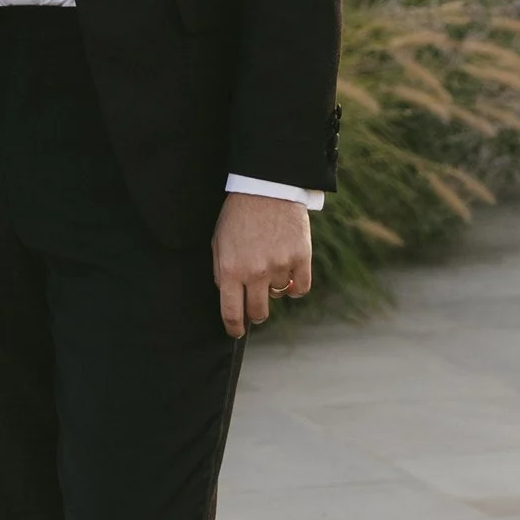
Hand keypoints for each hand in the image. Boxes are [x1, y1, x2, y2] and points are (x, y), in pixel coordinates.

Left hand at [213, 193, 311, 337]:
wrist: (266, 186)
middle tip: (255, 306)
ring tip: (270, 263)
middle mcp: (255, 272)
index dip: (234, 328)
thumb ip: (220, 271)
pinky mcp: (301, 258)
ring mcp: (280, 266)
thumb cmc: (238, 214)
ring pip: (279, 296)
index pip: (231, 312)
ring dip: (274, 287)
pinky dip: (296, 286)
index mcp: (230, 270)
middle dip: (255, 313)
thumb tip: (228, 297)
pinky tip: (290, 275)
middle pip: (258, 313)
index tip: (236, 332)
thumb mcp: (218, 241)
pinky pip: (300, 288)